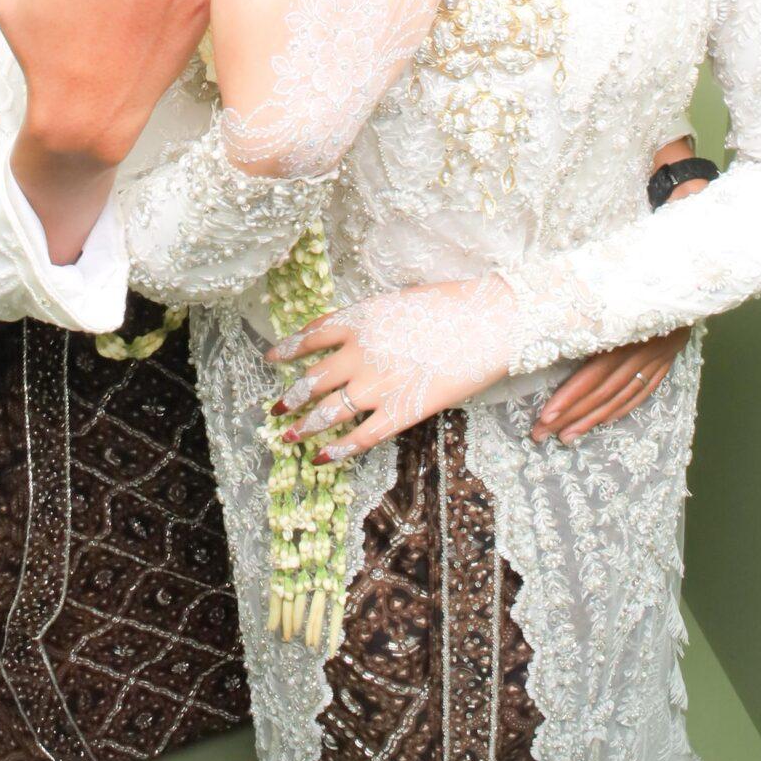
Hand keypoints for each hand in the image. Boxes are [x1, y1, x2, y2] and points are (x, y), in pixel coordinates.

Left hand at [265, 273, 518, 462]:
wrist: (487, 323)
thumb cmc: (449, 306)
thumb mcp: (396, 302)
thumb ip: (368, 320)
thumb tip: (350, 334)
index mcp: (357, 320)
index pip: (310, 337)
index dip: (287, 350)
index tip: (272, 357)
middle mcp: (359, 353)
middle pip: (312, 379)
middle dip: (290, 397)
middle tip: (276, 409)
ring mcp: (377, 385)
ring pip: (329, 411)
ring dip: (305, 425)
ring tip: (290, 435)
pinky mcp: (400, 412)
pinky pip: (361, 437)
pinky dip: (339, 450)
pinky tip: (323, 458)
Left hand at [528, 135, 700, 441]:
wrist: (702, 240)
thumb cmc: (651, 241)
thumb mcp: (622, 251)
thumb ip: (594, 267)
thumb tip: (546, 285)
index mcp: (634, 321)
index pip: (596, 369)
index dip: (571, 396)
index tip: (543, 415)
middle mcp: (650, 341)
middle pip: (605, 388)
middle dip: (571, 413)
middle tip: (541, 434)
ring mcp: (662, 350)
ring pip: (623, 394)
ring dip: (591, 418)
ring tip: (562, 437)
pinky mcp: (668, 354)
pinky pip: (643, 389)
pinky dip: (619, 408)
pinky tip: (597, 422)